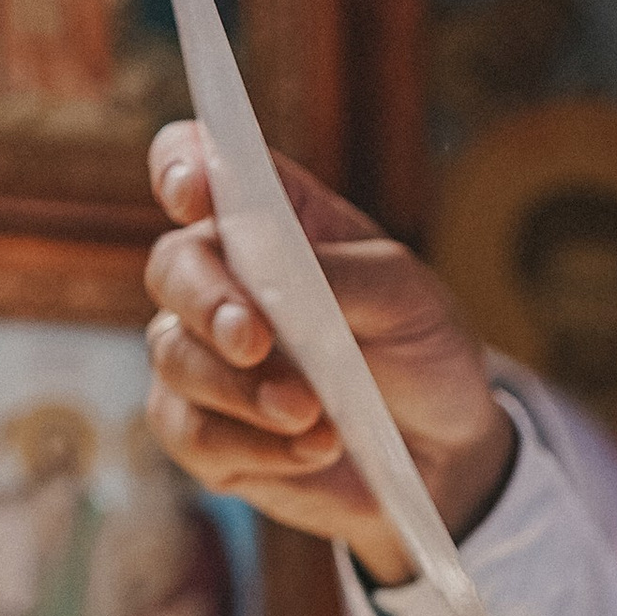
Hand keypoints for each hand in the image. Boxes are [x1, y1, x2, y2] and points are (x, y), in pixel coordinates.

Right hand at [141, 125, 513, 574]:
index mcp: (265, 221)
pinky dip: (255, 444)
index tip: (194, 191)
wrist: (445, 449)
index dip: (181, 168)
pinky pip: (195, 434)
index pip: (192, 165)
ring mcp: (204, 358)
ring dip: (244, 390)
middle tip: (255, 340)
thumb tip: (283, 271)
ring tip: (313, 414)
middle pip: (171, 268)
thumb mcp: (408, 298)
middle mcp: (221, 280)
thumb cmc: (421, 349)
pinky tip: (313, 447)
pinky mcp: (207, 435)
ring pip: (176, 358)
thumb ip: (345, 273)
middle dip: (208, 303)